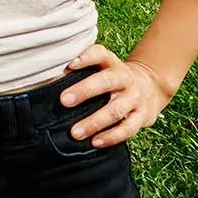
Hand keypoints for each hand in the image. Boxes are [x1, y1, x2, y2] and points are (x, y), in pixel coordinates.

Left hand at [60, 44, 174, 147]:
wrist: (150, 88)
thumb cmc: (113, 77)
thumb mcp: (103, 66)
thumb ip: (82, 67)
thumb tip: (48, 75)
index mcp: (112, 63)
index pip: (100, 54)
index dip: (86, 57)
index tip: (69, 64)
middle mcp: (125, 79)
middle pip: (106, 82)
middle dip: (84, 91)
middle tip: (63, 101)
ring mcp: (135, 99)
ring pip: (115, 110)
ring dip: (94, 122)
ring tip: (75, 133)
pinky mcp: (142, 117)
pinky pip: (127, 129)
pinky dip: (111, 137)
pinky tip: (94, 142)